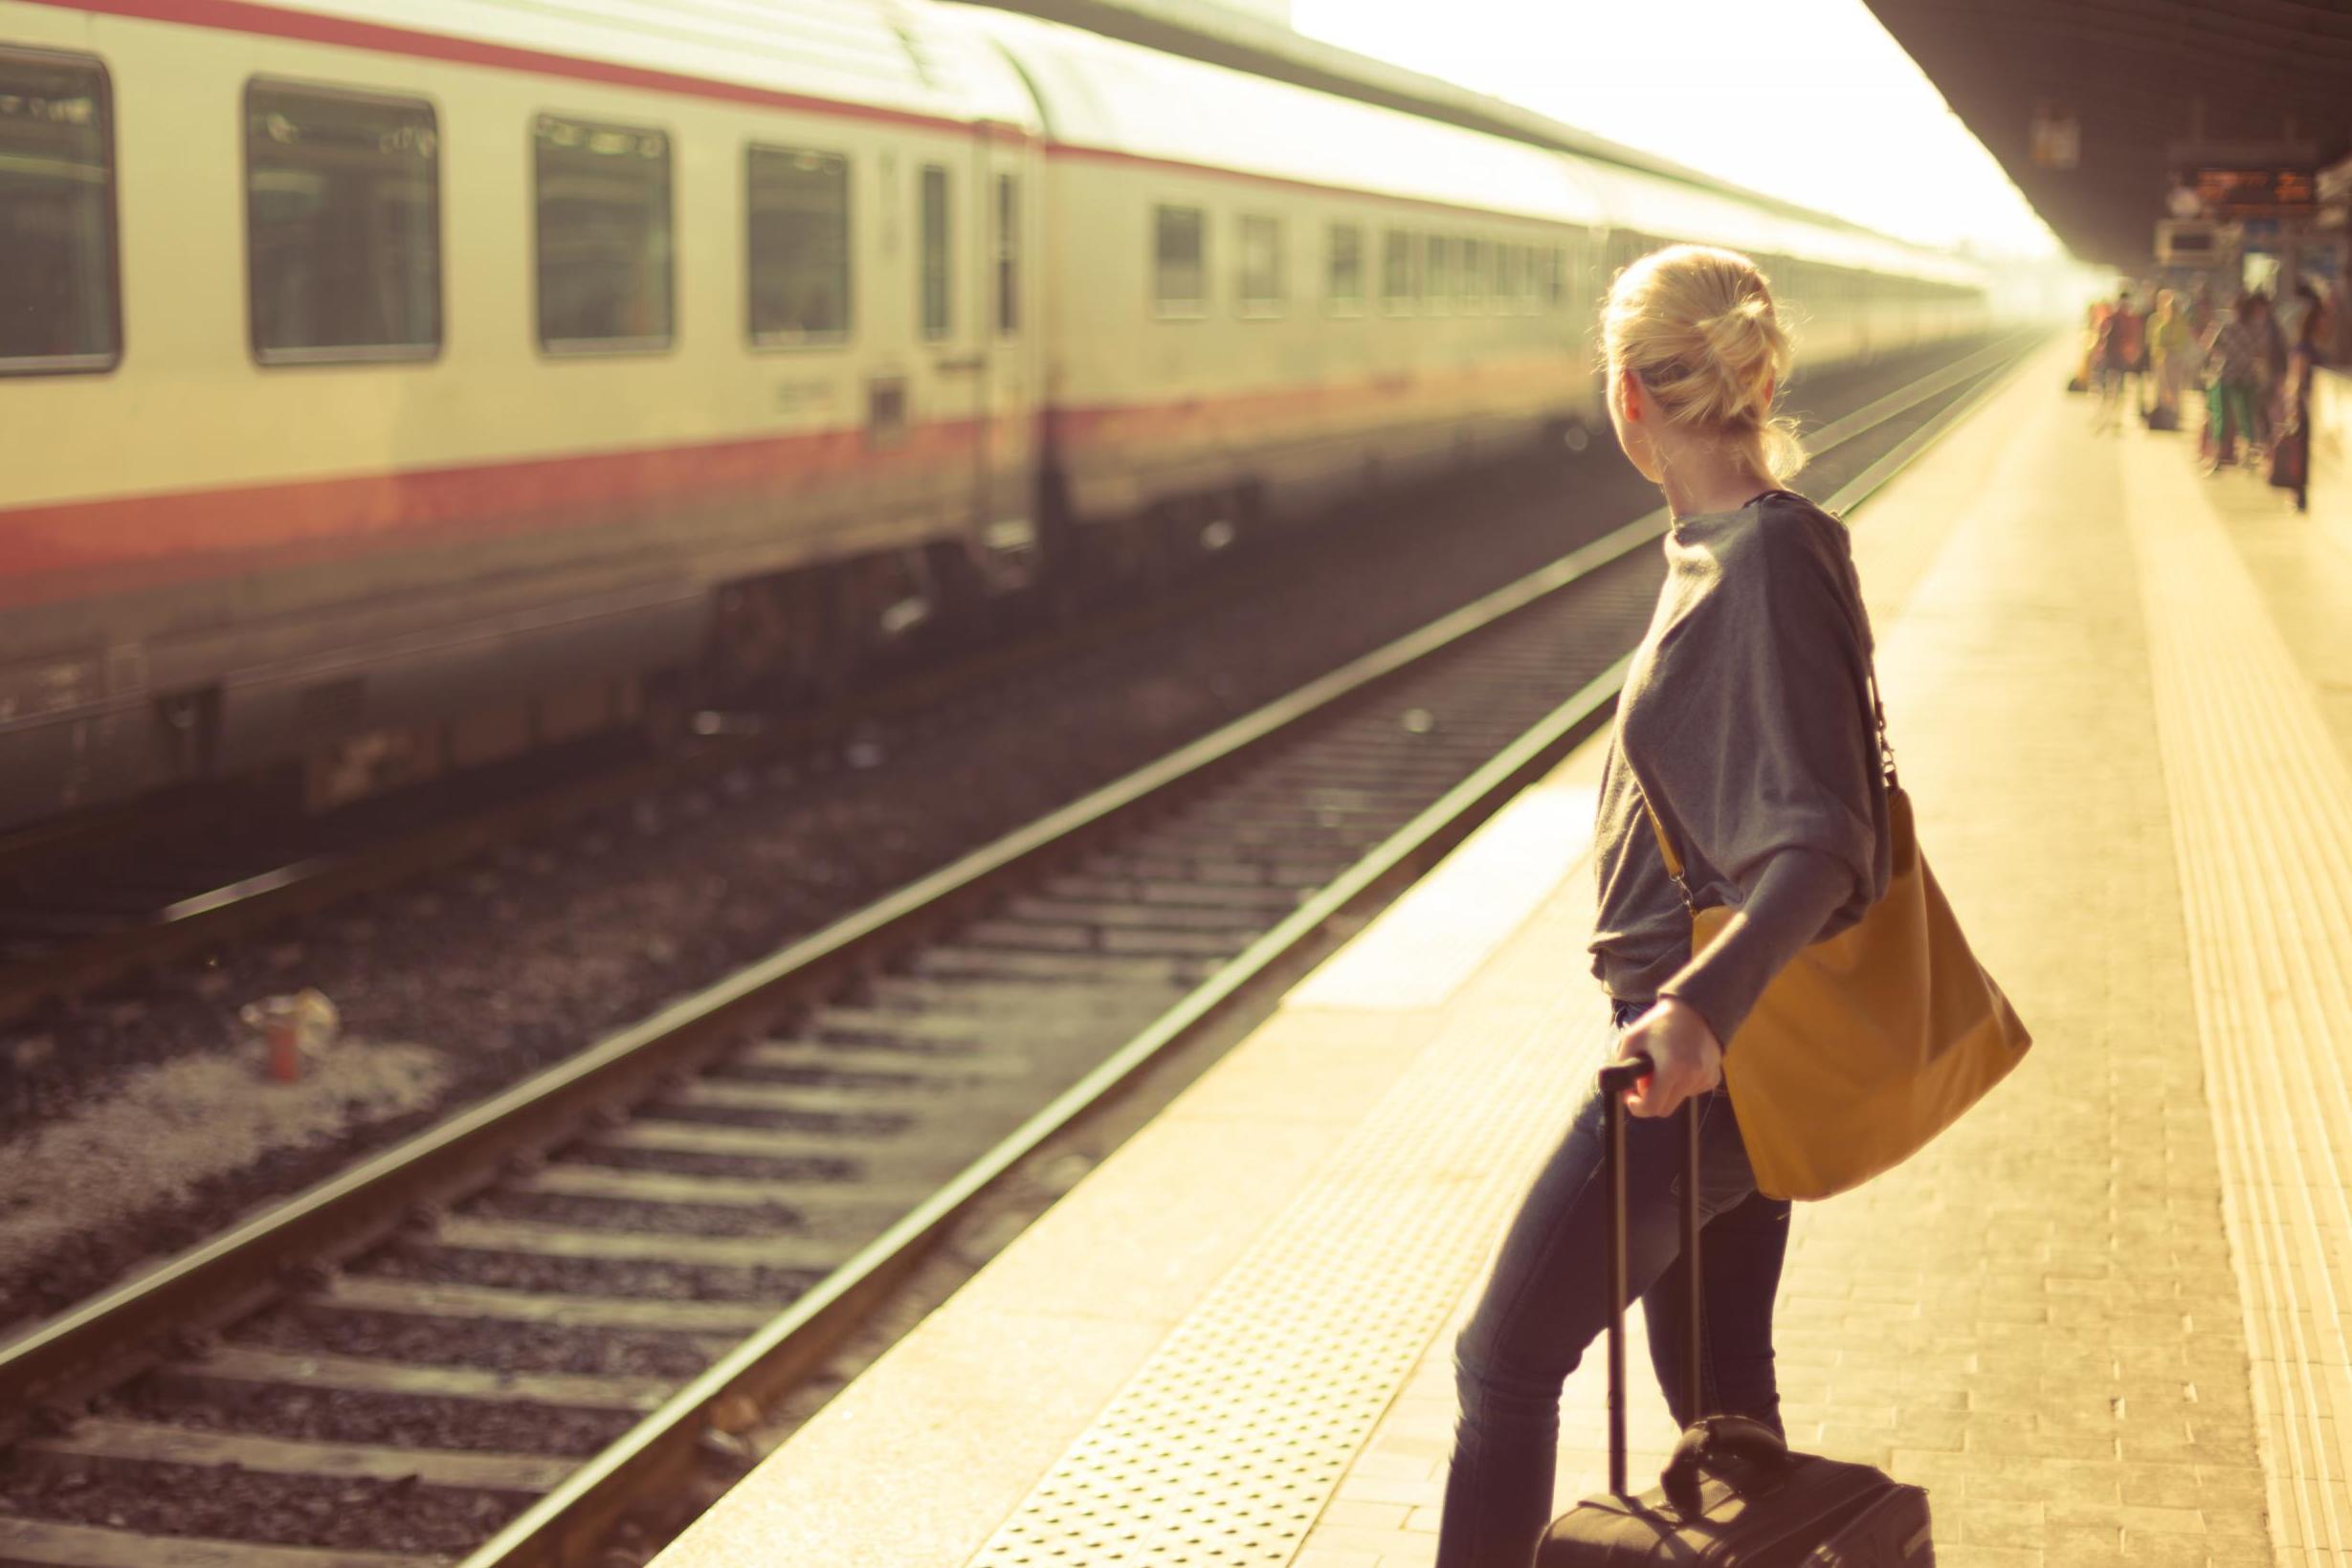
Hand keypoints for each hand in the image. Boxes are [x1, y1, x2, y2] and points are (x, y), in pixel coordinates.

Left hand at [1616, 998, 1723, 1118]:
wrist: (1695, 1010)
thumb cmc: (1660, 1023)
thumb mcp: (1633, 1039)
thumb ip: (1624, 1065)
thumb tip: (1624, 1087)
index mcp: (1672, 1068)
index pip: (1652, 1106)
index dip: (1637, 1106)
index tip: (1630, 1097)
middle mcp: (1692, 1076)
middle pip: (1665, 1108)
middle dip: (1650, 1099)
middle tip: (1643, 1080)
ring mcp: (1705, 1078)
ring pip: (1678, 1099)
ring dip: (1667, 1089)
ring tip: (1663, 1064)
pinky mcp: (1713, 1077)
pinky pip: (1691, 1091)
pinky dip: (1681, 1083)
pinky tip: (1679, 1063)